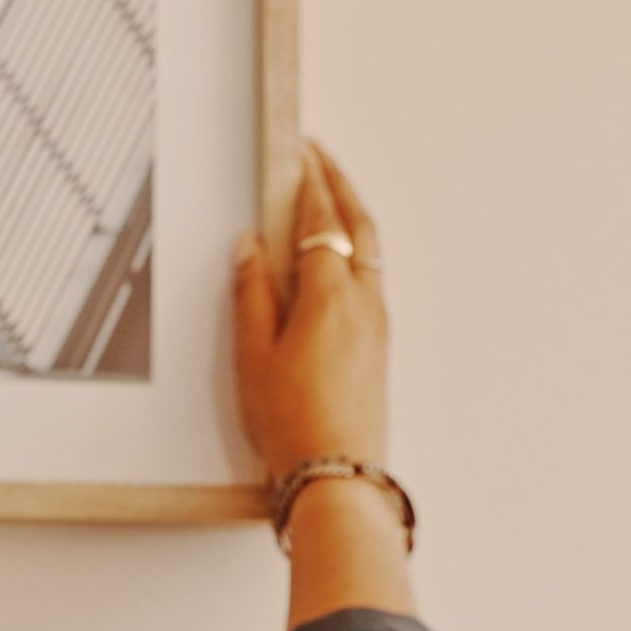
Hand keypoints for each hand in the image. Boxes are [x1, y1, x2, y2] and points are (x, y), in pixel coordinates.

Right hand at [231, 138, 389, 472]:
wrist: (336, 477)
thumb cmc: (294, 424)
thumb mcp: (253, 355)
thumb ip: (251, 294)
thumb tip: (251, 249)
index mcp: (331, 296)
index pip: (322, 221)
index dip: (310, 182)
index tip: (301, 154)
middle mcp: (365, 303)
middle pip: (360, 226)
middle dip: (340, 186)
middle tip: (321, 159)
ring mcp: (378, 326)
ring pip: (371, 251)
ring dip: (351, 217)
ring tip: (328, 200)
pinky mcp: (380, 348)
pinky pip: (371, 279)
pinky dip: (356, 251)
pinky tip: (338, 261)